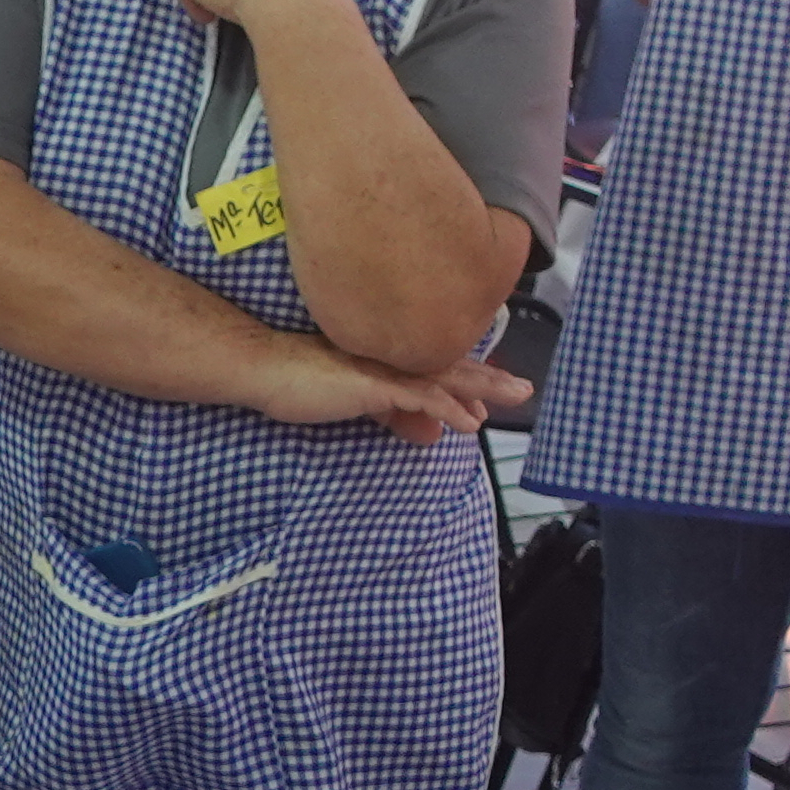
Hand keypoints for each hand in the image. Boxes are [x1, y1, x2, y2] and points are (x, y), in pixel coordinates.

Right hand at [254, 341, 510, 442]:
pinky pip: (419, 396)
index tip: (494, 391)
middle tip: (523, 388)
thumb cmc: (300, 383)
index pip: (438, 367)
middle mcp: (391, 356)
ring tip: (514, 397)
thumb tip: (427, 433)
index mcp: (388, 358)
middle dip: (490, 379)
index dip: (469, 378)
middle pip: (451, 366)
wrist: (265, 369)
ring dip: (483, 388)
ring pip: (444, 376)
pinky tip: (469, 422)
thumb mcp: (357, 403)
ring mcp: (383, 366)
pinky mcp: (373, 383)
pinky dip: (448, 408)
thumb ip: (392, 414)